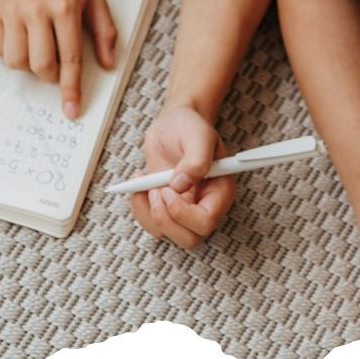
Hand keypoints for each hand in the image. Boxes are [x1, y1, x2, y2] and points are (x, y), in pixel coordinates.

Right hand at [0, 0, 116, 117]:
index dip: (71, 88)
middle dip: (51, 76)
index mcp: (65, 7)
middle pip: (41, 65)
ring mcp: (12, 12)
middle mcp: (37, 11)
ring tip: (40, 46)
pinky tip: (22, 35)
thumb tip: (107, 65)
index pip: (71, 58)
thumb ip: (104, 31)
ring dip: (29, 65)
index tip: (72, 110)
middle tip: (57, 64)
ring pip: (16, 62)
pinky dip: (11, 52)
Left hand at [130, 106, 236, 248]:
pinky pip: (151, 223)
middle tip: (155, 191)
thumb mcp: (198, 134)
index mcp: (220, 191)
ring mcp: (184, 208)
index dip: (184, 214)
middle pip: (188, 237)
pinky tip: (138, 183)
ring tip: (144, 182)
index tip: (168, 190)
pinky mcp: (165, 207)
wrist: (174, 121)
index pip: (206, 220)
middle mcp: (205, 204)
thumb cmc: (190, 125)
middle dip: (165, 219)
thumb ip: (196, 159)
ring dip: (148, 212)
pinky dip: (139, 208)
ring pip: (166, 233)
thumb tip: (180, 185)